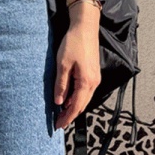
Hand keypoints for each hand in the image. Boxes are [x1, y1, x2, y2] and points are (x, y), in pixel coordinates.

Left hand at [53, 7, 100, 130]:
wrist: (85, 27)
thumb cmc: (73, 43)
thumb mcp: (62, 65)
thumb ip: (61, 85)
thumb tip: (59, 102)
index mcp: (86, 82)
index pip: (76, 106)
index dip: (67, 117)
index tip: (58, 126)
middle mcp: (93, 83)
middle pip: (82, 105)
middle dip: (70, 116)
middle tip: (58, 123)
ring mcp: (95, 78)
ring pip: (84, 99)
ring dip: (73, 108)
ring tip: (62, 114)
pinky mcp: (93, 74)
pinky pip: (85, 92)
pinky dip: (77, 99)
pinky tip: (68, 100)